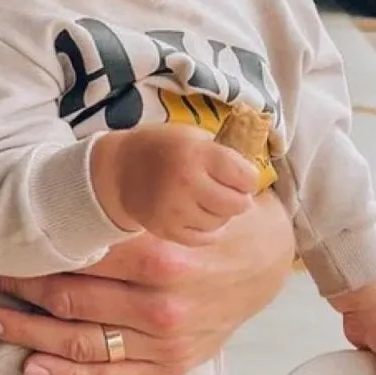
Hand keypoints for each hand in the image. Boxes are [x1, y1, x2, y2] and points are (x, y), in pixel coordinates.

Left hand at [0, 189, 295, 374]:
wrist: (270, 261)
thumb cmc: (219, 217)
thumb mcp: (193, 190)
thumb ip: (149, 184)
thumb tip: (93, 162)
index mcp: (163, 255)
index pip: (78, 258)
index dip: (31, 253)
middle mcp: (161, 304)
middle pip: (69, 300)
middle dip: (19, 288)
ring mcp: (165, 341)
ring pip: (80, 343)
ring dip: (27, 334)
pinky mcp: (170, 365)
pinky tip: (32, 370)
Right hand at [92, 126, 259, 245]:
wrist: (120, 170)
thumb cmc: (165, 149)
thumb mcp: (193, 136)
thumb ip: (223, 153)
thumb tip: (255, 174)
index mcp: (197, 153)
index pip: (246, 177)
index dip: (247, 178)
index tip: (240, 176)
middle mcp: (186, 182)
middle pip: (238, 204)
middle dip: (238, 198)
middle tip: (228, 191)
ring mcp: (175, 209)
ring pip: (221, 222)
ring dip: (220, 213)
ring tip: (206, 200)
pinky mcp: (166, 230)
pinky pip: (204, 238)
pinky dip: (206, 229)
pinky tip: (197, 213)